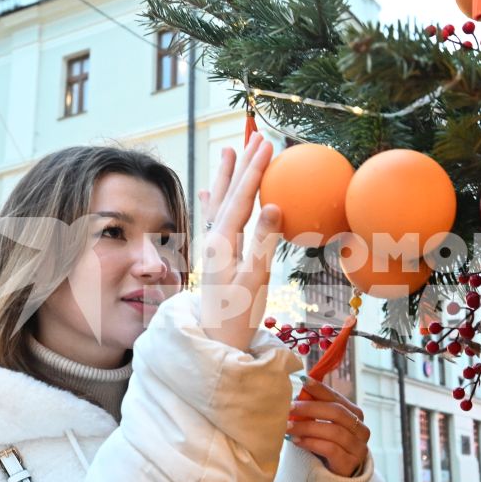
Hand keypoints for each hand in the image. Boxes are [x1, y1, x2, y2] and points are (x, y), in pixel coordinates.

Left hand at [195, 135, 281, 351]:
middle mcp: (214, 241)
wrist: (215, 344)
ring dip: (226, 176)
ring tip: (227, 152)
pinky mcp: (215, 259)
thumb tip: (273, 206)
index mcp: (224, 243)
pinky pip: (213, 220)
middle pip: (229, 194)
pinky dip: (212, 202)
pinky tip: (207, 192)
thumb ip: (264, 243)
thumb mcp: (256, 281)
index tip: (267, 145)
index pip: (241, 198)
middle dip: (242, 165)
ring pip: (219, 203)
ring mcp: (213, 249)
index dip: (255, 170)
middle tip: (253, 138)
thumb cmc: (237, 318)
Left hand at [286, 376, 370, 477]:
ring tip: (288, 426)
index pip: (337, 398)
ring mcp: (358, 448)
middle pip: (337, 413)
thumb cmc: (325, 447)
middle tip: (289, 408)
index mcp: (355, 415)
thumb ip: (315, 410)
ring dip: (307, 426)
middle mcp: (361, 430)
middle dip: (310, 408)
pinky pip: (330, 449)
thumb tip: (299, 392)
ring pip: (333, 431)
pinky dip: (311, 443)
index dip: (321, 389)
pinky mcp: (350, 464)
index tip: (303, 381)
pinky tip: (296, 441)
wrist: (333, 479)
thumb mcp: (322, 426)